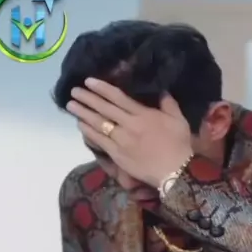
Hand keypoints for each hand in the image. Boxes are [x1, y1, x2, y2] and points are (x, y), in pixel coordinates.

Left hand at [66, 78, 192, 187]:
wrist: (175, 171)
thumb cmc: (179, 145)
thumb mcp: (178, 120)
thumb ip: (169, 104)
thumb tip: (162, 91)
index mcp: (143, 114)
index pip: (118, 98)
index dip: (102, 88)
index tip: (89, 81)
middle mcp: (129, 124)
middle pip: (104, 109)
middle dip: (87, 98)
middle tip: (74, 90)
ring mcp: (122, 140)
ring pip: (99, 124)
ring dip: (83, 113)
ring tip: (71, 105)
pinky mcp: (118, 155)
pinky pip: (100, 141)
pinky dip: (89, 132)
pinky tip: (80, 125)